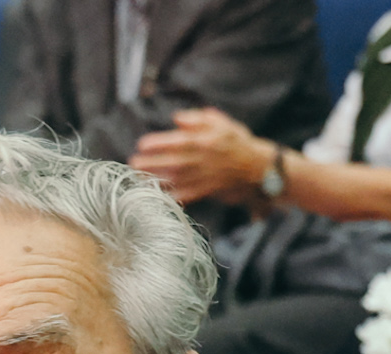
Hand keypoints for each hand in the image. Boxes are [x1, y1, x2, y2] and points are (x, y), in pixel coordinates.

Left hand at [131, 109, 275, 204]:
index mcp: (207, 141)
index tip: (142, 144)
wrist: (257, 168)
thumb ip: (198, 118)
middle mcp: (204, 160)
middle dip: (152, 164)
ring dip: (156, 180)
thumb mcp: (221, 122)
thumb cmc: (236, 142)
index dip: (160, 144)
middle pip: (174, 162)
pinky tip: (158, 195)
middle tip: (132, 164)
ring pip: (177, 180)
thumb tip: (176, 118)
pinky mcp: (206, 191)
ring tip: (138, 178)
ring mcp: (205, 177)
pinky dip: (172, 196)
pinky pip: (187, 195)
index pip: (179, 142)